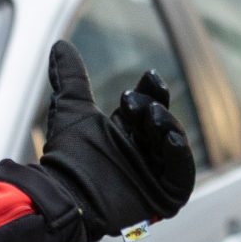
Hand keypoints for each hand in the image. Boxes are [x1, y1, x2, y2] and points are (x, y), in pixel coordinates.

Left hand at [0, 42, 195, 241]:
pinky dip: (179, 155)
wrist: (63, 194)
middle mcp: (143, 153)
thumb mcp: (71, 110)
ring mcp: (155, 175)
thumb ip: (70, 77)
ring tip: (152, 117)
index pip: (149, 107)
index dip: (152, 91)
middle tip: (134, 102)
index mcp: (127, 134)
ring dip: (168, 127)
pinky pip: (181, 173)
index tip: (149, 75)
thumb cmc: (65, 157)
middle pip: (163, 124)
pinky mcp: (164, 196)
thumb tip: (59, 45)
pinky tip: (169, 138)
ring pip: (175, 145)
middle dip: (155, 108)